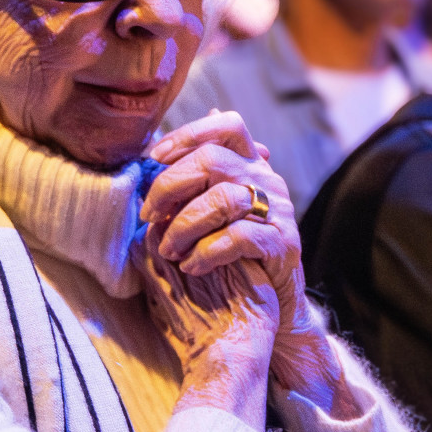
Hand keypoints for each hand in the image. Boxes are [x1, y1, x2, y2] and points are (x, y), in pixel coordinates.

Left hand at [144, 111, 354, 415]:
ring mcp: (279, 211)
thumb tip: (156, 150)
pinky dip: (207, 251)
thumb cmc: (229, 255)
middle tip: (149, 215)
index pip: (227, 127)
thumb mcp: (210, 214)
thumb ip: (191, 184)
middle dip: (171, 185)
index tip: (154, 157)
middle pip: (214, 159)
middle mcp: (267, 181)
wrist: (270, 305)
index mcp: (250, 166)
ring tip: (168, 249)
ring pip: (224, 199)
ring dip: (185, 224)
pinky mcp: (283, 244)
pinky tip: (192, 265)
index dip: (189, 134)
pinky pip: (240, 237)